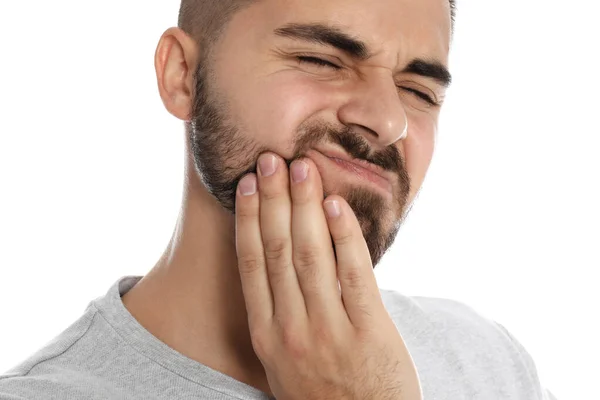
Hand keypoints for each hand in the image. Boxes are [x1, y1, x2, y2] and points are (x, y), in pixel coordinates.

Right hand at [235, 152, 421, 399]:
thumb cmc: (322, 394)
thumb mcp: (284, 363)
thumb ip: (280, 318)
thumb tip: (279, 266)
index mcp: (267, 335)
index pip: (252, 265)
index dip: (248, 219)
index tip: (246, 184)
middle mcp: (291, 329)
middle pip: (278, 251)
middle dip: (273, 200)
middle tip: (271, 160)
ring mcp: (329, 331)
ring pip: (311, 256)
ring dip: (304, 208)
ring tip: (302, 169)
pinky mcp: (368, 332)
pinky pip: (354, 275)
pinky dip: (344, 237)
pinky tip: (336, 206)